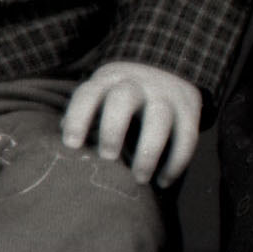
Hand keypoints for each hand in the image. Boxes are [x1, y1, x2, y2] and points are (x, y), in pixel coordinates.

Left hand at [62, 61, 204, 183]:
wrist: (164, 70)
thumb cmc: (119, 98)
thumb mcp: (100, 98)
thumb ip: (84, 119)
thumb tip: (63, 149)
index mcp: (108, 81)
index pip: (89, 94)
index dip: (78, 118)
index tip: (71, 145)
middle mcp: (136, 84)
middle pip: (123, 99)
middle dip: (113, 129)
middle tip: (107, 158)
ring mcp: (165, 94)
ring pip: (159, 117)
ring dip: (149, 150)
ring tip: (139, 179)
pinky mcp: (190, 108)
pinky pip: (187, 135)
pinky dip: (176, 161)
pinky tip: (163, 182)